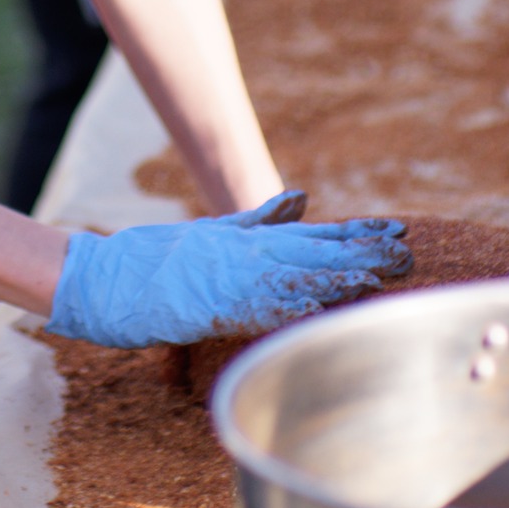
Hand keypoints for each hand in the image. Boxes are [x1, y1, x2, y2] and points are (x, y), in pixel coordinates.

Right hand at [46, 189, 412, 347]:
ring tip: (378, 279)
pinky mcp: (209, 304)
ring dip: (338, 277)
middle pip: (316, 250)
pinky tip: (318, 309)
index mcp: (250, 238)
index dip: (360, 233)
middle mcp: (246, 252)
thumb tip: (301, 198)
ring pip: (294, 274)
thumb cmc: (153, 261)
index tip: (399, 231)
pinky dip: (288, 306)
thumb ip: (259, 219)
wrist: (100, 277)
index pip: (316, 234)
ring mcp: (229, 276)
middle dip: (364, 253)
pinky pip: (256, 306)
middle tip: (409, 253)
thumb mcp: (215, 232)